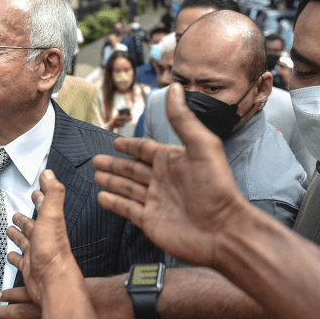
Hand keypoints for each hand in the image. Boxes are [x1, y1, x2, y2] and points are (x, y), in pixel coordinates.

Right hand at [6, 169, 79, 305]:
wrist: (53, 282)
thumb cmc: (54, 251)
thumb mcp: (52, 216)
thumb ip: (53, 193)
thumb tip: (49, 173)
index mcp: (50, 224)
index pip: (45, 205)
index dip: (41, 196)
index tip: (38, 189)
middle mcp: (43, 238)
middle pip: (32, 224)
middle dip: (25, 217)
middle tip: (18, 212)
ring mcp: (36, 253)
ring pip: (24, 241)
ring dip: (18, 234)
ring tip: (11, 229)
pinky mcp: (29, 268)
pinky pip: (19, 261)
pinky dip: (14, 257)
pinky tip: (11, 256)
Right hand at [93, 83, 249, 268]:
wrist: (223, 231)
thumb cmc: (218, 189)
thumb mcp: (202, 146)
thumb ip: (183, 119)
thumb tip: (176, 87)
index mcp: (172, 160)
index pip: (145, 149)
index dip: (130, 145)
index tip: (116, 142)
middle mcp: (162, 179)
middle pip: (131, 168)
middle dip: (114, 164)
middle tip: (96, 160)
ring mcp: (155, 201)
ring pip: (127, 187)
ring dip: (111, 181)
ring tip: (96, 175)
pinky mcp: (150, 221)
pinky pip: (127, 209)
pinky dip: (114, 203)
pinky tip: (102, 197)